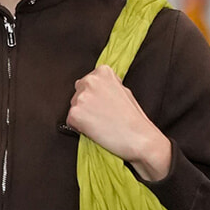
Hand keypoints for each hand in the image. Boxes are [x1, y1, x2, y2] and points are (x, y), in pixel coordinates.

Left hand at [66, 66, 171, 181]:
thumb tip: (97, 90)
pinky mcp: (74, 114)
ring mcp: (81, 97)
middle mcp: (90, 81)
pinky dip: (79, 127)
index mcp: (102, 72)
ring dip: (82, 116)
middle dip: (86, 104)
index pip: (88, 82)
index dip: (95, 96)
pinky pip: (70, 121)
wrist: (139, 138)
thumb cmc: (134, 118)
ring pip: (73, 107)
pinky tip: (94, 130)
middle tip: (101, 116)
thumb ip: (107, 86)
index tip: (103, 104)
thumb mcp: (124, 90)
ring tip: (100, 124)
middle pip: (78, 93)